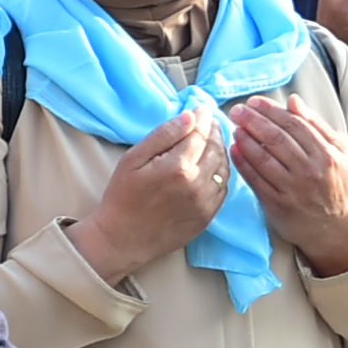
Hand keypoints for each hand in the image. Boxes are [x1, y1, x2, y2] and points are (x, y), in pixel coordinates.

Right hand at [72, 106, 230, 284]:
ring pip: (224, 168)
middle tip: (211, 121)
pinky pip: (223, 188)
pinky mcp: (208, 216)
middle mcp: (198, 184)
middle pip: (216, 149)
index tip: (203, 108)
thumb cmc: (123, 196)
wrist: (123, 239)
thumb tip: (190, 117)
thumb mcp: (134, 159)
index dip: (203, 118)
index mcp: (178, 167)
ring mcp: (206, 203)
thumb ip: (164, 135)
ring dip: (221, 150)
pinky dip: (222, 172)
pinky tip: (213, 164)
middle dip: (215, 131)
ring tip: (213, 140)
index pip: (199, 134)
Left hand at [229, 93, 347, 275]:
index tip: (254, 102)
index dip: (271, 111)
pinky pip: (255, 180)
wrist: (334, 227)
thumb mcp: (338, 152)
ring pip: (263, 158)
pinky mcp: (277, 205)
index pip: (294, 124)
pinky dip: (243, 163)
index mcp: (326, 155)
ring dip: (245, 140)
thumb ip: (316, 125)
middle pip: (276, 138)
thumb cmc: (335, 185)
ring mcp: (293, 189)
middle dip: (253, 120)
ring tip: (235, 127)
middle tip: (237, 111)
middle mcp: (310, 171)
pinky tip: (234, 150)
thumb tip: (293, 101)